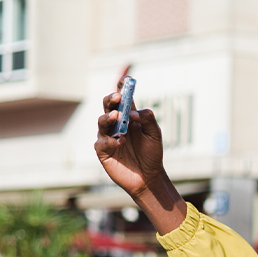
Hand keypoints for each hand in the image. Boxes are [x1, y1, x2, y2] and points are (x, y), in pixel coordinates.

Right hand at [93, 87, 187, 234]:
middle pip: (107, 106)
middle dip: (111, 100)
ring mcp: (107, 136)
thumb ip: (148, 120)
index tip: (126, 79)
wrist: (149, 177)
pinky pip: (102, 142)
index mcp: (128, 117)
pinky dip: (111, 140)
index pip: (122, 98)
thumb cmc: (152, 154)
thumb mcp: (155, 135)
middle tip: (117, 97)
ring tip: (117, 116)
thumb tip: (133, 112)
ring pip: (102, 122)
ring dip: (109, 117)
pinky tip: (121, 141)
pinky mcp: (103, 151)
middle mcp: (115, 124)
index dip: (121, 87)